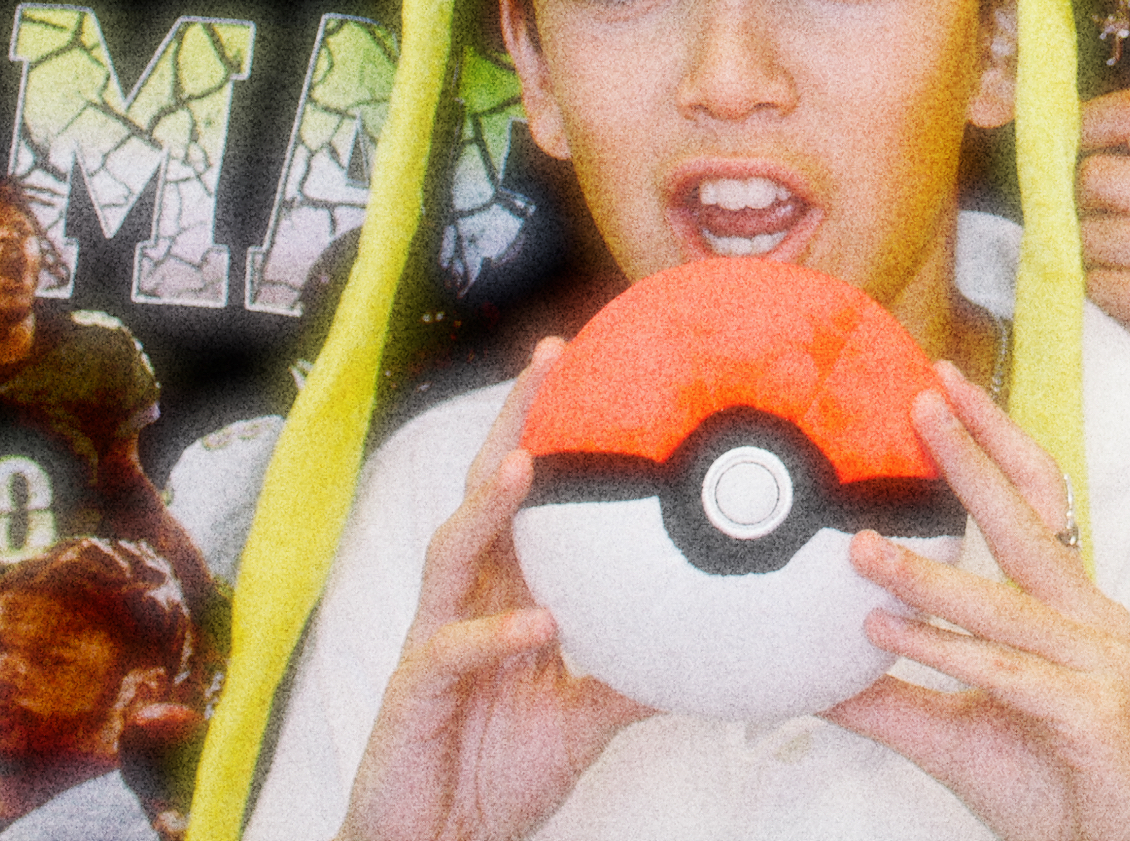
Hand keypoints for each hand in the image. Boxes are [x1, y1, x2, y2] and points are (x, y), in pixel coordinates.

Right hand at [337, 344, 646, 840]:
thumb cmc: (499, 767)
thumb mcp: (587, 715)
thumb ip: (637, 673)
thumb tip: (715, 642)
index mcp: (506, 592)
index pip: (530, 497)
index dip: (551, 432)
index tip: (590, 367)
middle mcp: (467, 601)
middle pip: (484, 496)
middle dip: (513, 425)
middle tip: (549, 362)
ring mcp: (435, 640)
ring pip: (451, 553)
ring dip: (487, 508)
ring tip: (525, 465)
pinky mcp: (414, 692)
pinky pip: (452, 651)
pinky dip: (496, 634)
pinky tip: (539, 625)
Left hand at [825, 362, 1129, 840]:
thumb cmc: (1052, 787)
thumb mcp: (956, 732)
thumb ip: (895, 695)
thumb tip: (816, 671)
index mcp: (1071, 607)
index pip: (1035, 503)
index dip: (994, 442)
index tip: (944, 388)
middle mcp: (1094, 618)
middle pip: (1030, 522)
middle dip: (973, 458)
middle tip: (921, 402)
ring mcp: (1102, 662)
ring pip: (1005, 604)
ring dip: (928, 576)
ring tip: (860, 550)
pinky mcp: (1097, 712)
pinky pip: (1008, 674)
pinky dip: (945, 651)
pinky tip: (887, 636)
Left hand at [1076, 89, 1129, 396]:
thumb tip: (1055, 153)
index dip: (1086, 123)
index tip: (1062, 150)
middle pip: (1097, 177)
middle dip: (1076, 210)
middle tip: (1094, 234)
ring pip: (1092, 239)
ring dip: (1088, 264)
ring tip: (1124, 277)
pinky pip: (1105, 289)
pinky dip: (1104, 302)